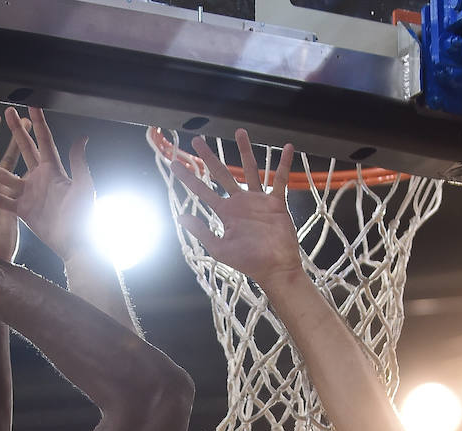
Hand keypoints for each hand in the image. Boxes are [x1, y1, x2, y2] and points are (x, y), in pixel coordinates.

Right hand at [0, 106, 94, 263]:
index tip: (31, 105)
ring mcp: (30, 194)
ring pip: (6, 175)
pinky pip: (2, 201)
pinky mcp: (23, 210)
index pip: (45, 141)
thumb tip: (82, 138)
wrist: (75, 244)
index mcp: (54, 170)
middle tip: (7, 113)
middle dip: (16, 132)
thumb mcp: (84, 187)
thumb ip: (79, 163)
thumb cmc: (84, 217)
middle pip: (25, 150)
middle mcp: (40, 178)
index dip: (38, 123)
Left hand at [172, 130, 302, 286]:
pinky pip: (280, 179)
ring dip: (245, 151)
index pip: (202, 191)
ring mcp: (258, 200)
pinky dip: (283, 164)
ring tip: (240, 131)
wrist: (274, 267)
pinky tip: (286, 148)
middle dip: (209, 157)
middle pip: (222, 173)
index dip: (188, 178)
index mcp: (225, 212)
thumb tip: (181, 217)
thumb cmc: (248, 261)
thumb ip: (201, 231)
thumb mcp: (220, 248)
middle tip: (197, 140)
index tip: (175, 164)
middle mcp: (239, 202)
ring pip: (250, 169)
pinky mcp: (276, 202)